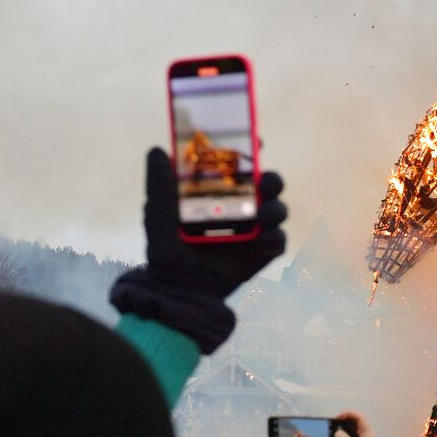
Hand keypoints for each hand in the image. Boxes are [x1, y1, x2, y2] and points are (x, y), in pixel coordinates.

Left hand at [110, 148, 287, 353]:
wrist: (179, 294)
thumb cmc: (166, 254)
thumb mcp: (158, 217)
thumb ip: (158, 185)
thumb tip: (157, 149)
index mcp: (217, 193)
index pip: (239, 166)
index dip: (250, 151)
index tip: (256, 142)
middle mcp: (240, 208)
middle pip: (267, 185)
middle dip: (272, 179)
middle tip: (264, 183)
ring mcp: (254, 231)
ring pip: (278, 210)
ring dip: (276, 208)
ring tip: (264, 215)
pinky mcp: (262, 254)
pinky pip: (279, 241)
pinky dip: (276, 239)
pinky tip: (263, 241)